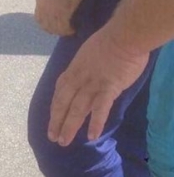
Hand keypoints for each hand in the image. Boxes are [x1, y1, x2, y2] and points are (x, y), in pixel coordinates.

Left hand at [34, 0, 87, 35]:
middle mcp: (42, 8)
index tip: (55, 26)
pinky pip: (64, 27)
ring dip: (63, 31)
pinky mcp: (62, 12)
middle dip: (54, 30)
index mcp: (39, 1)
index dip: (47, 24)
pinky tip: (74, 29)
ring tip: (71, 30)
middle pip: (46, 26)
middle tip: (64, 31)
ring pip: (55, 28)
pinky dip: (69, 30)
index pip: (39, 19)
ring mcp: (51, 11)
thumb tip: (57, 3)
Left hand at [48, 26, 148, 145]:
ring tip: (64, 142)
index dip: (54, 110)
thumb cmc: (109, 41)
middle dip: (57, 122)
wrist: (125, 35)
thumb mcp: (85, 55)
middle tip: (54, 138)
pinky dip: (95, 123)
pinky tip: (92, 136)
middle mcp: (78, 80)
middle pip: (63, 105)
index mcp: (72, 72)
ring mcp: (92, 85)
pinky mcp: (108, 88)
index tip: (51, 122)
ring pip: (77, 109)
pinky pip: (100, 109)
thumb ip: (81, 70)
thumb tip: (81, 80)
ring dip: (69, 127)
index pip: (59, 94)